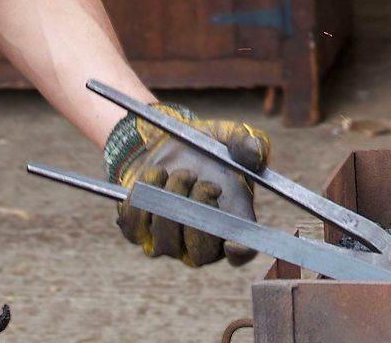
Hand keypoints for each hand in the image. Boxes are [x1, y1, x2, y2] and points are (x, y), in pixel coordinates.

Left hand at [108, 103, 270, 266]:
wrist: (168, 142)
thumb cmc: (208, 146)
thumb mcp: (230, 136)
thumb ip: (247, 142)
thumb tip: (255, 152)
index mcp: (234, 222)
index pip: (242, 253)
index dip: (240, 252)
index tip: (233, 242)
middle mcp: (203, 240)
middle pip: (200, 254)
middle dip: (197, 216)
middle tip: (196, 180)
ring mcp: (169, 240)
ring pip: (166, 242)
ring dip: (170, 202)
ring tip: (178, 172)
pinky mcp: (140, 231)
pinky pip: (135, 228)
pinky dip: (142, 201)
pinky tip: (155, 174)